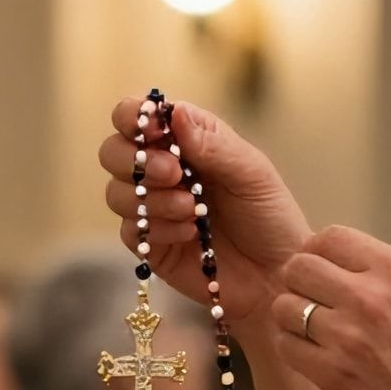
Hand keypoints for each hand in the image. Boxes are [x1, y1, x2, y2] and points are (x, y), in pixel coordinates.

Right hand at [99, 96, 312, 335]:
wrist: (278, 276)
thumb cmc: (270, 217)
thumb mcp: (251, 172)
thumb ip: (211, 143)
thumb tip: (173, 113)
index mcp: (185, 141)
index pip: (137, 116)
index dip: (135, 117)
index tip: (157, 132)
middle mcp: (161, 171)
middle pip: (112, 152)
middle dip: (137, 160)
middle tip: (174, 174)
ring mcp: (151, 209)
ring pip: (116, 193)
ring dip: (152, 199)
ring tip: (192, 211)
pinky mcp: (149, 245)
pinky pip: (130, 231)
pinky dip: (158, 229)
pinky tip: (190, 233)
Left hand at [268, 227, 390, 389]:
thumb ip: (389, 275)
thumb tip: (346, 260)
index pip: (331, 237)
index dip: (317, 252)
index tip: (321, 271)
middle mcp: (371, 297)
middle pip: (298, 267)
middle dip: (298, 283)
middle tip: (309, 301)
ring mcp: (348, 336)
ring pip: (284, 307)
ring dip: (291, 319)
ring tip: (310, 332)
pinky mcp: (332, 374)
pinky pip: (286, 346)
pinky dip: (293, 350)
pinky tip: (312, 356)